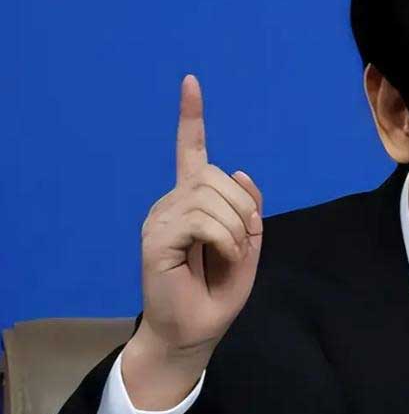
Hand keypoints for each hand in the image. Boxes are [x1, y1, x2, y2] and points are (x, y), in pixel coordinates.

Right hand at [122, 74, 262, 408]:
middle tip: (242, 242)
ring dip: (236, 227)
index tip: (191, 82)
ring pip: (211, 196)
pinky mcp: (155, 238)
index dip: (191, 116)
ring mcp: (160, 218)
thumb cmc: (217, 290)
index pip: (190, 150)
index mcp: (192, 200)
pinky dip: (225, 237)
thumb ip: (249, 210)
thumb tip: (240, 171)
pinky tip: (221, 255)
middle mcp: (172, 202)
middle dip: (244, 208)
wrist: (194, 331)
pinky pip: (201, 219)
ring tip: (231, 254)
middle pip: (217, 175)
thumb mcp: (247, 245)